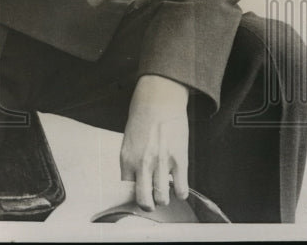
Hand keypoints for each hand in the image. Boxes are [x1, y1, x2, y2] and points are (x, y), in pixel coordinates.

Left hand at [120, 74, 189, 209]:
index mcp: (126, 159)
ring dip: (164, 199)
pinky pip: (181, 189)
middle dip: (148, 206)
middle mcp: (142, 164)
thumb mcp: (128, 141)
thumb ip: (131, 162)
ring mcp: (161, 163)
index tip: (138, 196)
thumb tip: (135, 183)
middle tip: (152, 200)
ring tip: (165, 190)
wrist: (159, 100)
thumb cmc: (142, 118)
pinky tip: (178, 185)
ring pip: (162, 199)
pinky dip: (180, 193)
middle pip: (143, 201)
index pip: (125, 191)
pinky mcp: (179, 160)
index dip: (132, 196)